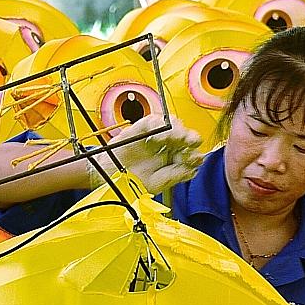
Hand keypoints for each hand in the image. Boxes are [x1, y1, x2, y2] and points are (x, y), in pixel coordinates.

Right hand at [89, 114, 203, 192]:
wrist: (108, 177)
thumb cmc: (131, 182)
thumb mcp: (156, 183)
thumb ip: (173, 175)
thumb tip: (193, 170)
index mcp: (173, 159)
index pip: (190, 153)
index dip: (195, 155)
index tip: (196, 159)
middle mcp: (167, 146)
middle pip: (185, 136)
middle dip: (191, 138)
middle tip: (191, 143)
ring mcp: (155, 136)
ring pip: (173, 124)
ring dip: (178, 130)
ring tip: (175, 138)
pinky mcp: (141, 128)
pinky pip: (154, 120)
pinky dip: (159, 124)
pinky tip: (159, 134)